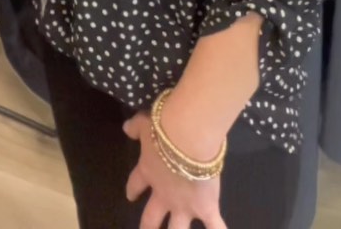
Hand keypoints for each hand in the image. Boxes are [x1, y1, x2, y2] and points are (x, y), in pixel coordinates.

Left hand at [123, 111, 227, 228]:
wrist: (189, 137)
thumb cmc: (165, 128)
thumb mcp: (145, 123)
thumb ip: (135, 127)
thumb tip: (126, 127)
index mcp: (148, 172)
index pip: (135, 185)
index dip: (132, 190)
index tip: (130, 196)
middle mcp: (164, 195)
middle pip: (151, 218)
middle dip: (148, 227)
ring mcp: (184, 205)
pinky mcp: (205, 208)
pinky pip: (214, 226)